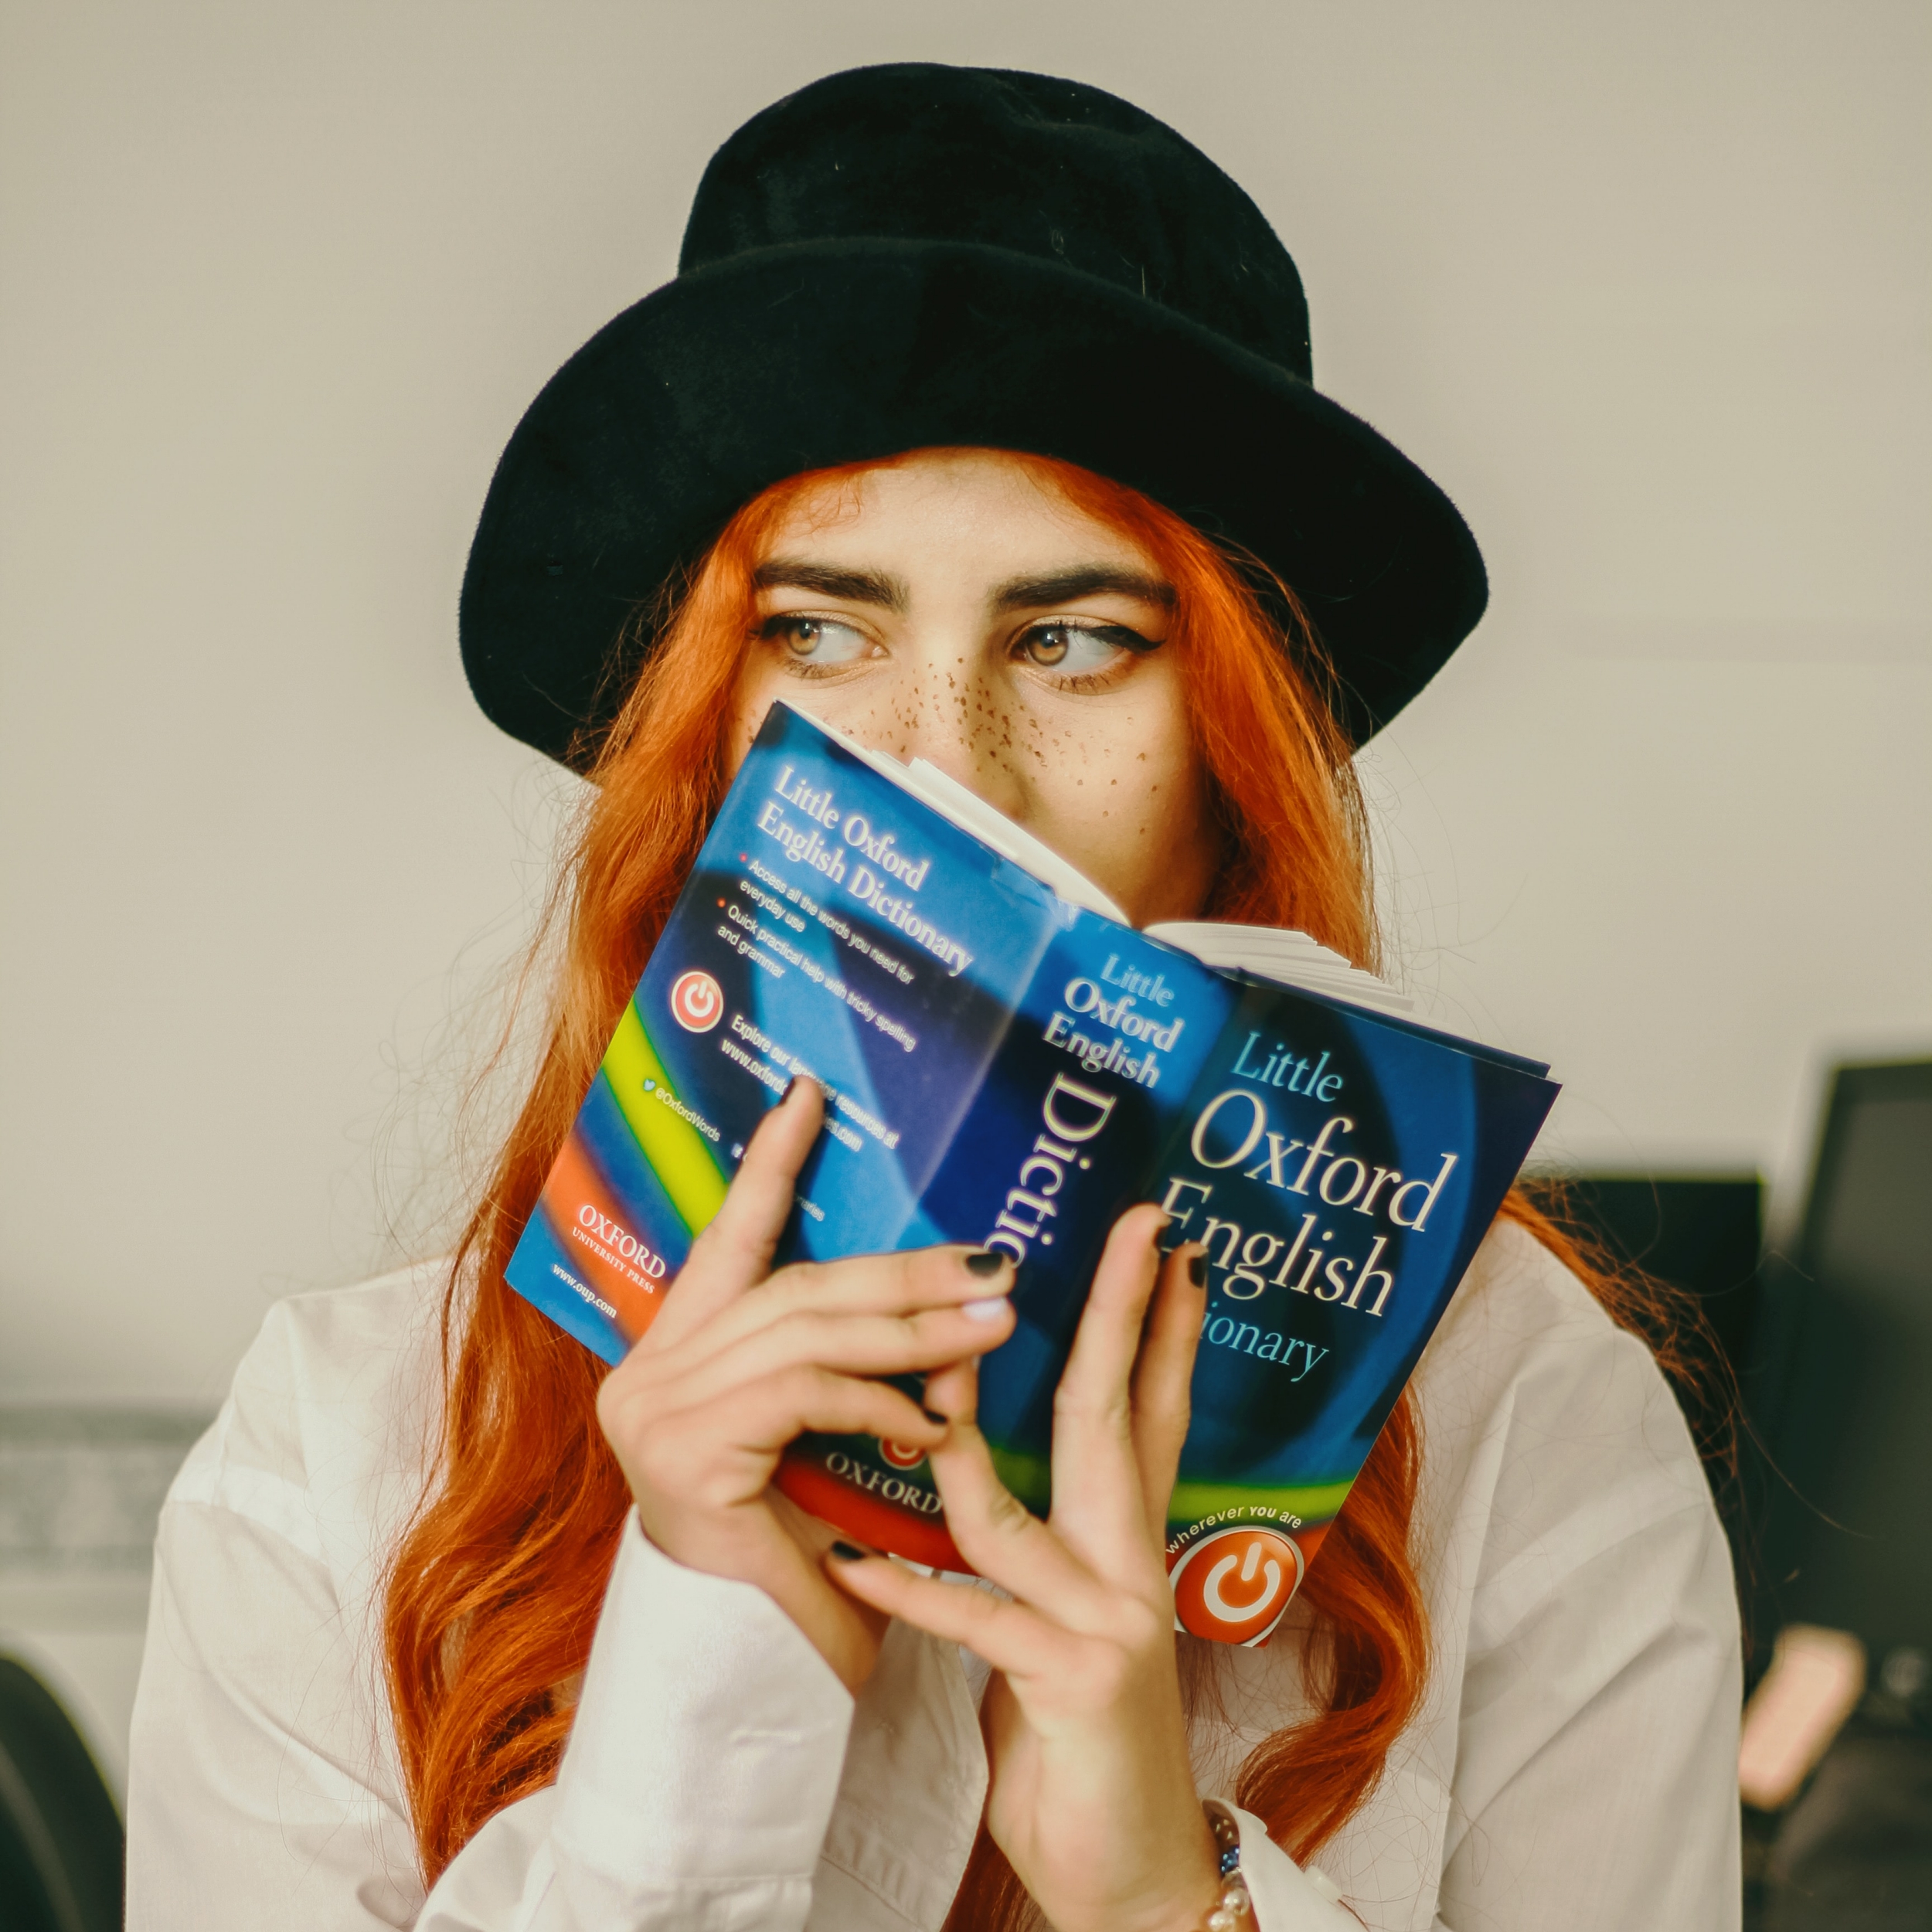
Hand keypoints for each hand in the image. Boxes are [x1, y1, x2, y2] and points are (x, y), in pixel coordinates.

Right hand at [595, 1077, 1017, 1690]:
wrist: (756, 1680)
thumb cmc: (797, 1559)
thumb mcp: (818, 1438)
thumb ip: (840, 1360)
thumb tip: (936, 1278)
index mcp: (676, 1354)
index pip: (729, 1237)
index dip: (770, 1162)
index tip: (811, 1093)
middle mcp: (648, 1371)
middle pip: (794, 1286)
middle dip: (901, 1269)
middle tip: (994, 1259)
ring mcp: (655, 1411)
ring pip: (807, 1332)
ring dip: (913, 1326)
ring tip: (995, 1320)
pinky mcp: (684, 1455)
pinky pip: (805, 1396)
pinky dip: (880, 1399)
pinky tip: (933, 1419)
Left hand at [827, 1207, 1221, 1931]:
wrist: (1130, 1876)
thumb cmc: (1076, 1743)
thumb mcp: (1058, 1626)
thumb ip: (1030, 1549)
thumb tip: (962, 1461)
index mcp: (1125, 1547)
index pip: (1148, 1412)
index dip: (1162, 1327)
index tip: (1168, 1246)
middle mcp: (1131, 1569)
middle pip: (1117, 1419)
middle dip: (1124, 1317)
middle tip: (1143, 1231)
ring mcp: (1110, 1622)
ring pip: (1017, 1510)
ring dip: (961, 1437)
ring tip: (919, 1373)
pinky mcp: (1074, 1683)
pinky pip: (973, 1619)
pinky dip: (907, 1591)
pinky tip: (850, 1563)